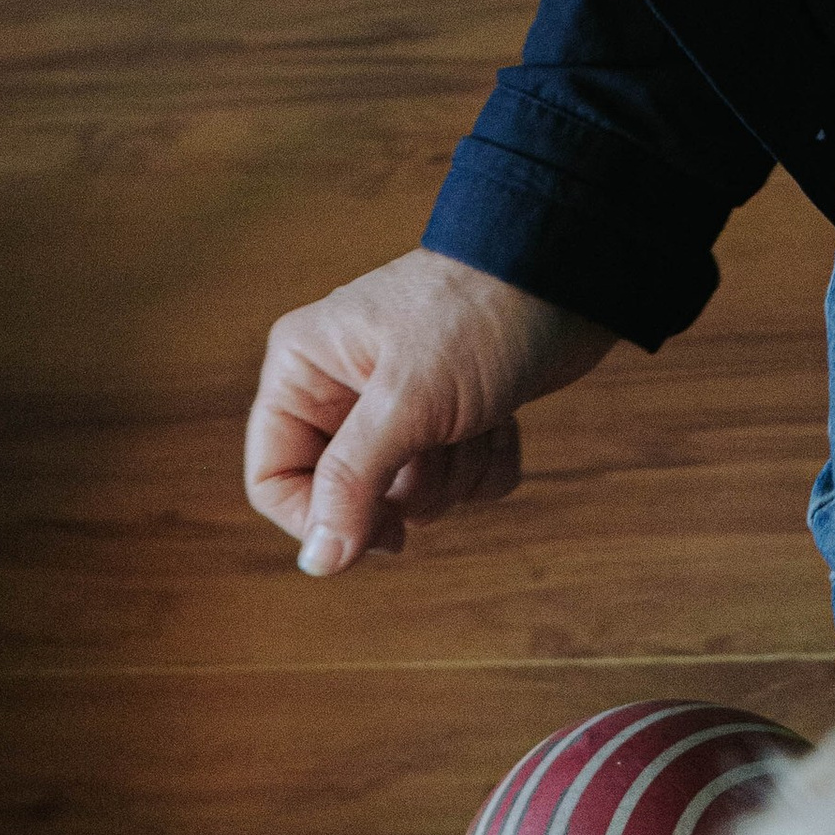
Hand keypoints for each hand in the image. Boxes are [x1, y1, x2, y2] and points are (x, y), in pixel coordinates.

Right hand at [245, 248, 616, 574]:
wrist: (562, 272)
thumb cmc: (475, 316)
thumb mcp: (404, 403)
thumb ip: (350, 484)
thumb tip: (316, 562)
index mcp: (303, 370)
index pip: (272, 480)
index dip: (319, 519)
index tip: (379, 532)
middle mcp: (340, 390)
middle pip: (348, 500)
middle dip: (409, 484)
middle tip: (438, 443)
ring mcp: (397, 409)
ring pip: (411, 499)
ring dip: (457, 470)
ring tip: (476, 413)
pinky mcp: (450, 422)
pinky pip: (461, 486)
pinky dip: (488, 462)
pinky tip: (501, 416)